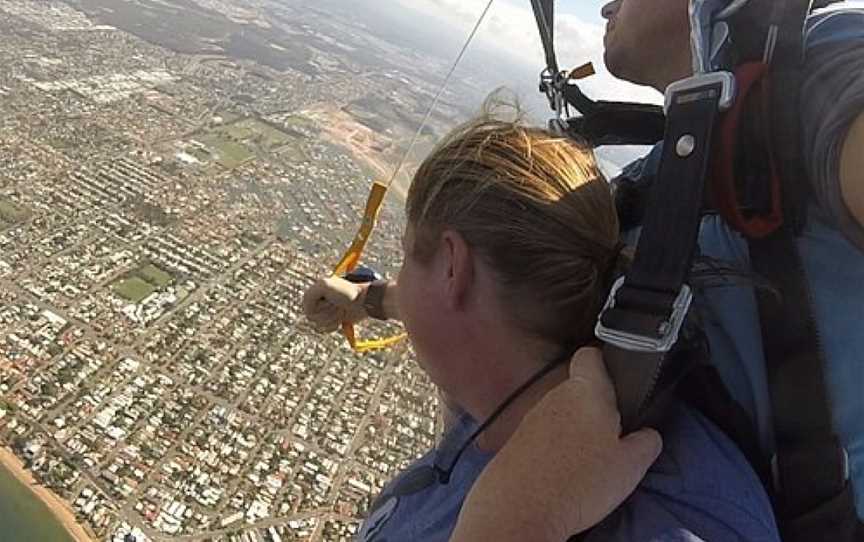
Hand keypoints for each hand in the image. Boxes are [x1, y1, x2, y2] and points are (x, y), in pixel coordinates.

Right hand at [301, 276, 367, 331]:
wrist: (364, 301)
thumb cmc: (347, 293)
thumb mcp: (325, 286)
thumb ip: (310, 294)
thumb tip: (307, 310)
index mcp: (315, 292)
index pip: (307, 309)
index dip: (319, 308)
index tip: (330, 301)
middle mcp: (318, 301)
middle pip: (313, 319)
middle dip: (327, 314)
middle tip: (338, 305)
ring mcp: (325, 311)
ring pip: (319, 325)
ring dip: (333, 319)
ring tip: (342, 310)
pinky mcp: (333, 320)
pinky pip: (325, 329)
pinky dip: (334, 326)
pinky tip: (342, 319)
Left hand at [450, 348, 662, 541]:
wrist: (520, 509)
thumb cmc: (579, 481)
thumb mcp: (631, 466)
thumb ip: (645, 443)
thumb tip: (648, 435)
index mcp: (585, 392)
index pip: (590, 356)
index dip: (604, 363)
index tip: (615, 381)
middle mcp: (554, 397)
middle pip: (577, 392)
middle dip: (594, 411)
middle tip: (611, 439)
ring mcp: (530, 418)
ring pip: (559, 417)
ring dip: (573, 433)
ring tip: (586, 465)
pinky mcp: (515, 441)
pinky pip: (541, 439)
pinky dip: (553, 452)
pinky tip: (563, 475)